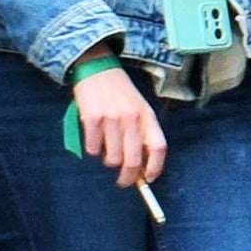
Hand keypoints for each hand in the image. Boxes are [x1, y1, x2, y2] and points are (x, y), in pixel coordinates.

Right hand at [70, 66, 170, 187]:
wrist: (98, 68)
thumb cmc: (120, 93)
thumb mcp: (139, 108)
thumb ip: (142, 133)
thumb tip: (141, 165)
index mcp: (147, 116)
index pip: (158, 147)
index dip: (155, 167)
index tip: (148, 179)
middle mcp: (131, 118)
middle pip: (133, 160)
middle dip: (128, 178)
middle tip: (123, 181)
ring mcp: (111, 119)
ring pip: (112, 158)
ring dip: (108, 161)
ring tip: (107, 150)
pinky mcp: (92, 119)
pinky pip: (93, 149)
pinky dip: (93, 150)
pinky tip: (94, 138)